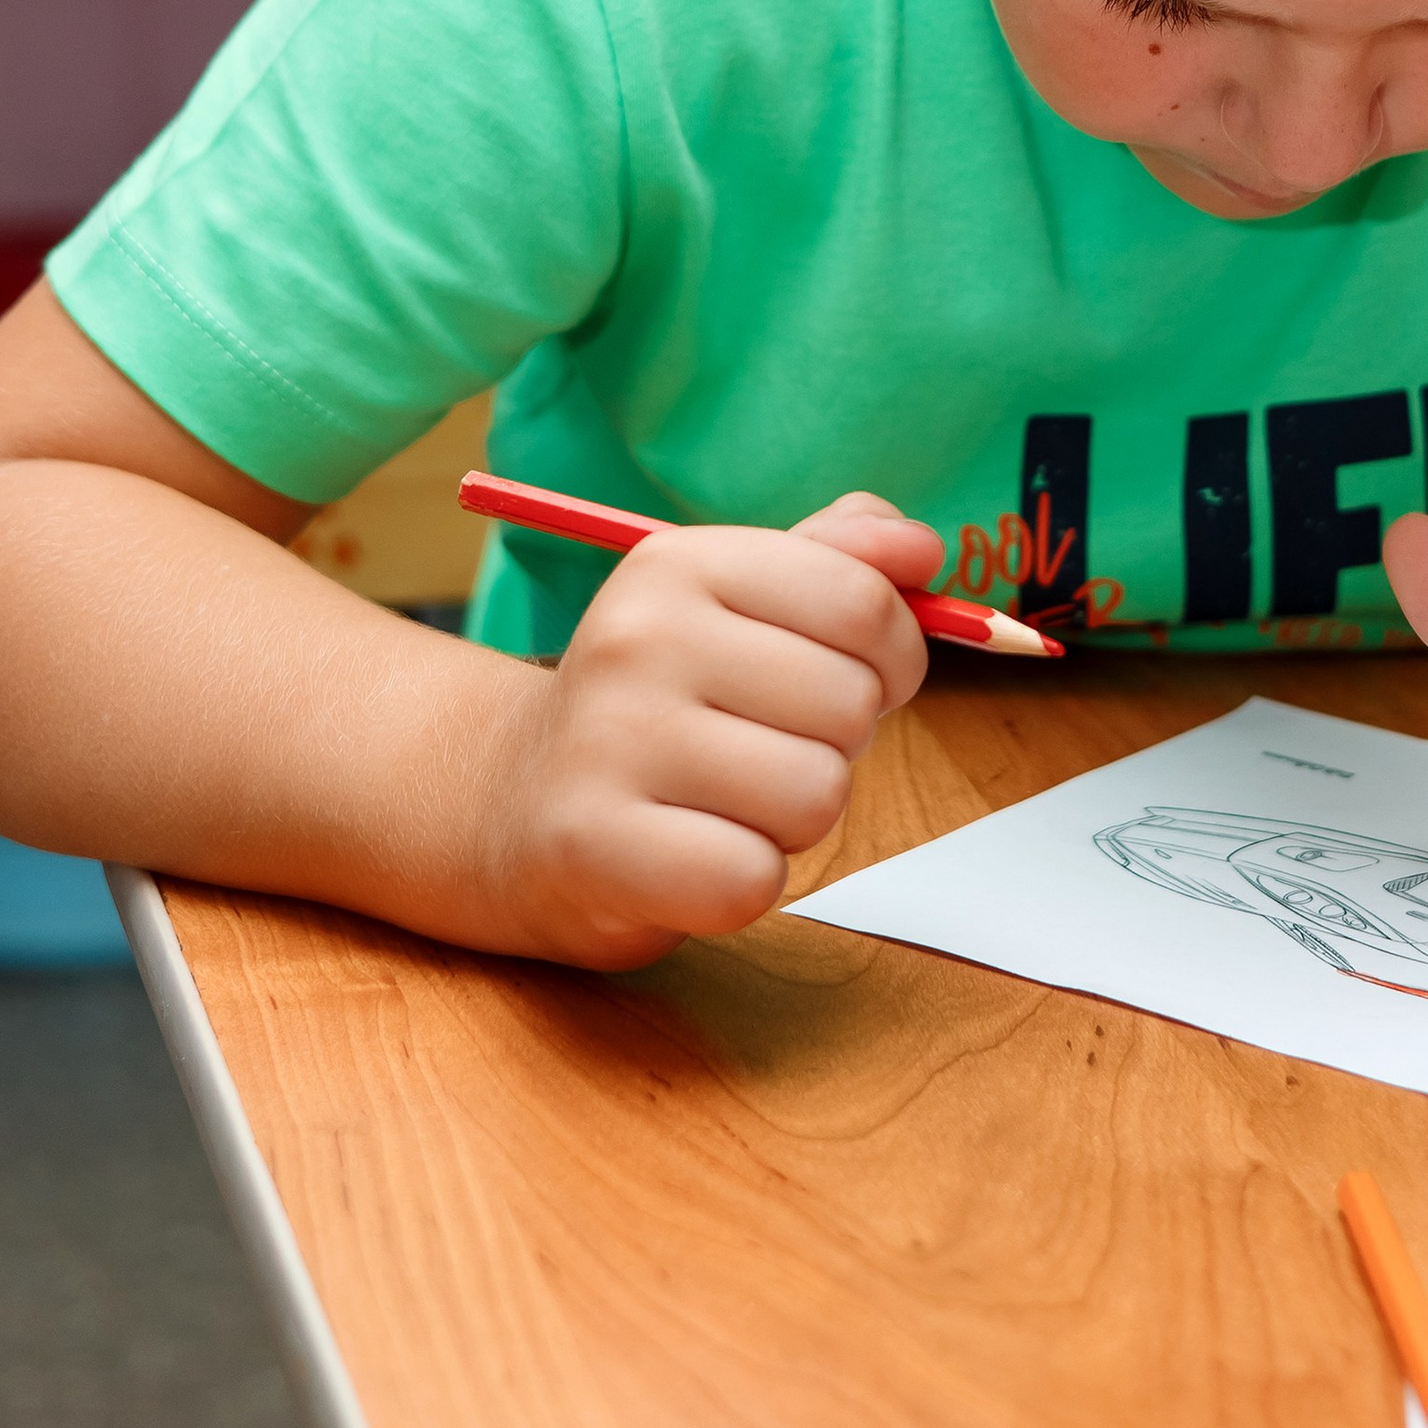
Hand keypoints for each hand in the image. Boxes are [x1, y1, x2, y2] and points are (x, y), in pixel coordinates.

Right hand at [475, 491, 941, 967]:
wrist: (507, 803)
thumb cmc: (658, 703)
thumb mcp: (736, 606)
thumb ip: (838, 563)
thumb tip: (921, 547)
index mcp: (678, 562)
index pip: (863, 603)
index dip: (891, 657)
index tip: (847, 678)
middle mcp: (638, 637)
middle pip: (850, 704)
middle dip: (834, 743)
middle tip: (756, 750)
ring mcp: (610, 740)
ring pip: (816, 795)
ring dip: (789, 819)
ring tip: (719, 802)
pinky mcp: (594, 846)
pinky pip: (754, 878)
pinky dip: (743, 881)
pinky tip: (689, 855)